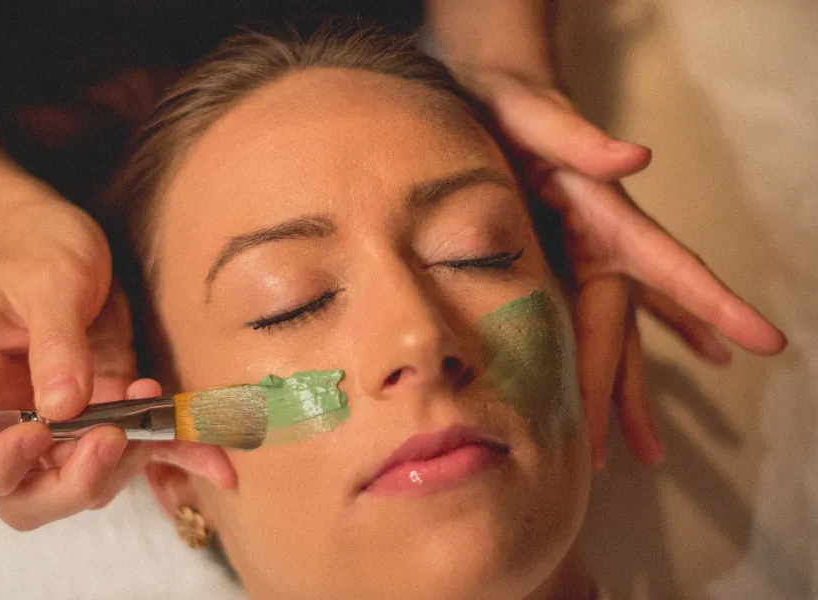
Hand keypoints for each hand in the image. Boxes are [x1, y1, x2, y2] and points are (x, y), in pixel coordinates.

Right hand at [0, 199, 171, 528]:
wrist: (65, 236)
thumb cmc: (36, 250)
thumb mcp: (46, 285)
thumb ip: (54, 344)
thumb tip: (63, 408)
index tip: (38, 434)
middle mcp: (12, 422)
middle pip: (22, 497)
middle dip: (71, 485)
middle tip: (112, 438)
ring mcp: (65, 425)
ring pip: (84, 485)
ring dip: (125, 466)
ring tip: (154, 406)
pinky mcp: (111, 413)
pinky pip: (141, 451)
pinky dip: (179, 458)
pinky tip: (213, 461)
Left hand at [465, 69, 786, 469]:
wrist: (492, 96)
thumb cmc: (516, 104)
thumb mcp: (538, 117)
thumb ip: (582, 139)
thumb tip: (637, 156)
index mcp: (609, 214)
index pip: (671, 265)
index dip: (712, 305)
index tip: (764, 342)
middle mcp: (605, 243)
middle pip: (625, 327)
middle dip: (633, 391)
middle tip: (644, 453)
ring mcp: (584, 256)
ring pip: (610, 336)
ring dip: (624, 391)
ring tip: (644, 450)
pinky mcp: (560, 260)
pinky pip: (588, 319)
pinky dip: (611, 353)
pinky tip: (626, 385)